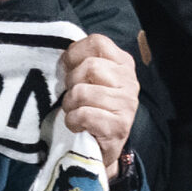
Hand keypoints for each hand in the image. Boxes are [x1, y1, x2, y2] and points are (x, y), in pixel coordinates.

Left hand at [56, 32, 136, 161]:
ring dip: (70, 105)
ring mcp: (127, 104)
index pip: (97, 42)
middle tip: (73, 96)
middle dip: (71, 83)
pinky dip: (73, 121)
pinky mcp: (119, 127)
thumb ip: (81, 62)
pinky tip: (79, 125)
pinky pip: (84, 115)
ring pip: (82, 92)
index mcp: (123, 63)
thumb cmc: (90, 106)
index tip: (68, 70)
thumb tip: (61, 54)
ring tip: (76, 111)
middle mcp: (130, 81)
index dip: (75, 55)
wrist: (100, 147)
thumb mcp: (90, 79)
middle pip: (89, 66)